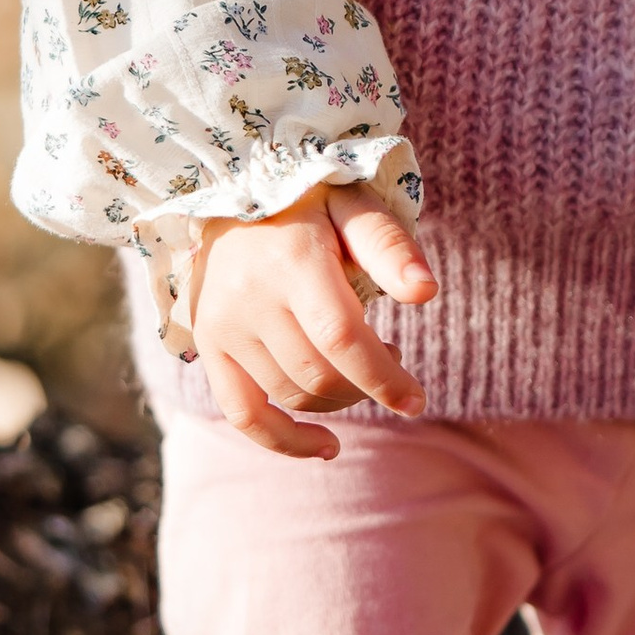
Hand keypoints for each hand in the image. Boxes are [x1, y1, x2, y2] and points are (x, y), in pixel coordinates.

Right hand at [189, 185, 437, 457]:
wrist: (236, 189)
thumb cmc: (312, 202)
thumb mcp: (355, 206)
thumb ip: (390, 247)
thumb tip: (425, 292)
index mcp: (292, 260)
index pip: (341, 338)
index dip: (383, 377)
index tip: (416, 400)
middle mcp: (249, 297)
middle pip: (318, 374)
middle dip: (367, 385)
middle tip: (393, 355)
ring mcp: (222, 325)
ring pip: (290, 395)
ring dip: (339, 401)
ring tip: (360, 367)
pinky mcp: (208, 344)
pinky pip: (242, 413)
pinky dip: (283, 441)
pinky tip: (326, 446)